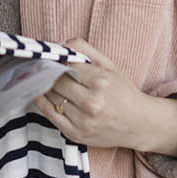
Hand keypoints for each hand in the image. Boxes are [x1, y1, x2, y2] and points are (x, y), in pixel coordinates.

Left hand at [33, 38, 176, 155]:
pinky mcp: (76, 134)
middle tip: (39, 65)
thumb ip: (85, 49)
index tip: (47, 56)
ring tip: (39, 77)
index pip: (66, 65)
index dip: (56, 59)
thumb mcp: (109, 65)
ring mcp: (83, 120)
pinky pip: (50, 115)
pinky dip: (42, 102)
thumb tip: (61, 43)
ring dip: (44, 86)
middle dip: (48, 72)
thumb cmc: (123, 92)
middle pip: (57, 81)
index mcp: (101, 82)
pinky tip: (39, 93)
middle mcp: (91, 102)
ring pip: (52, 97)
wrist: (138, 124)